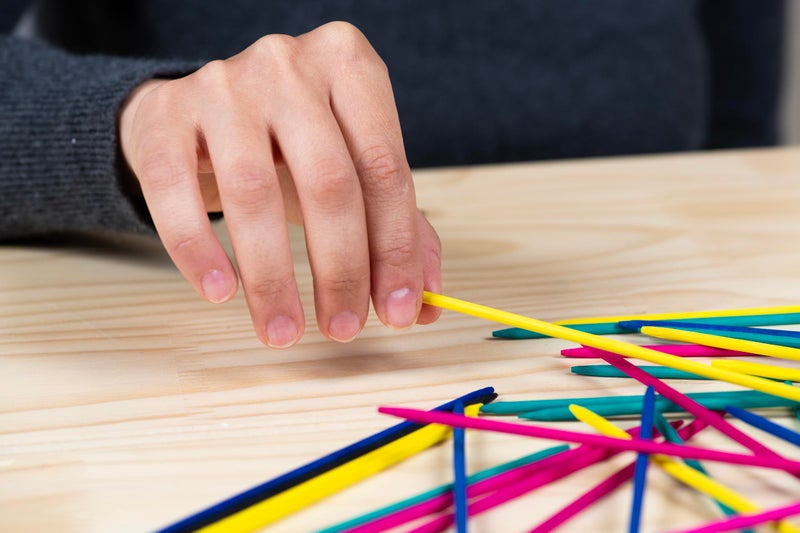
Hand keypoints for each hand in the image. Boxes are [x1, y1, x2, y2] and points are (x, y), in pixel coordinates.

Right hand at [118, 21, 440, 347]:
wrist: (195, 111)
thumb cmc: (285, 145)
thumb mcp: (348, 168)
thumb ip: (396, 226)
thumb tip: (426, 303)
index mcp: (350, 67)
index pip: (385, 169)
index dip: (395, 250)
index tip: (397, 312)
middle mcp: (289, 66)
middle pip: (328, 182)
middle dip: (341, 269)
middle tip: (341, 328)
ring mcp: (222, 85)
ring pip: (253, 193)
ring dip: (272, 278)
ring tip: (282, 328)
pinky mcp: (163, 115)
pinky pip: (177, 192)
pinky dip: (198, 250)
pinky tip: (220, 293)